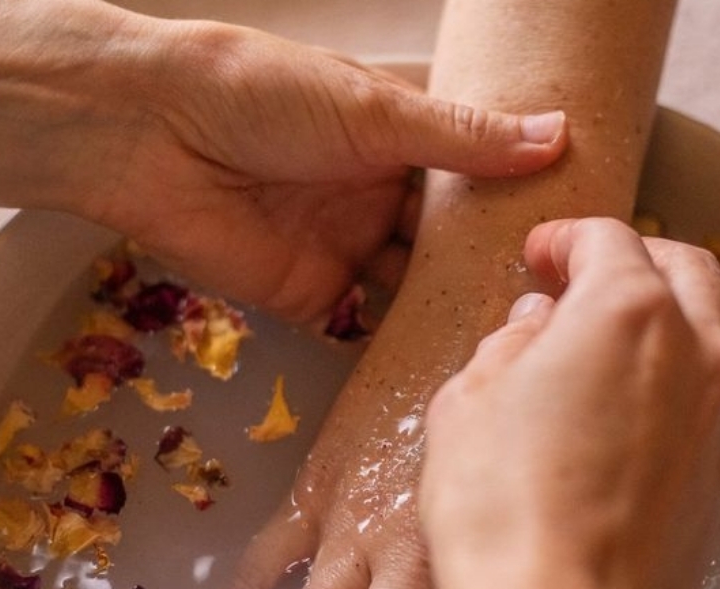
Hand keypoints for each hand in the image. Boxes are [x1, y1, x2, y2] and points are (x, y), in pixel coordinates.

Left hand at [0, 0, 565, 320]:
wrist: (152, 137)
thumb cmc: (261, 97)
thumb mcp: (375, 112)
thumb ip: (463, 139)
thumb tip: (557, 135)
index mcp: (393, 141)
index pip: (468, 180)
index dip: (512, 205)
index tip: (568, 233)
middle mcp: (376, 198)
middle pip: (445, 244)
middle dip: (486, 268)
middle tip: (547, 301)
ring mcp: (347, 251)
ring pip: (414, 290)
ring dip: (450, 309)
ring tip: (512, 338)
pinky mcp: (313, 299)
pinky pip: (367, 326)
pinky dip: (402, 343)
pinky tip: (448, 361)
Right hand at [422, 217, 719, 588]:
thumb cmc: (501, 508)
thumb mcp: (468, 404)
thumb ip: (509, 346)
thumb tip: (538, 327)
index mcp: (627, 311)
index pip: (607, 239)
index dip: (565, 238)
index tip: (539, 256)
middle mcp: (695, 353)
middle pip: (683, 270)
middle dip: (634, 262)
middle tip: (583, 284)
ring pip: (708, 338)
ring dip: (662, 324)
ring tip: (604, 353)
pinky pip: (708, 405)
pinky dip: (675, 388)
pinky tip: (626, 419)